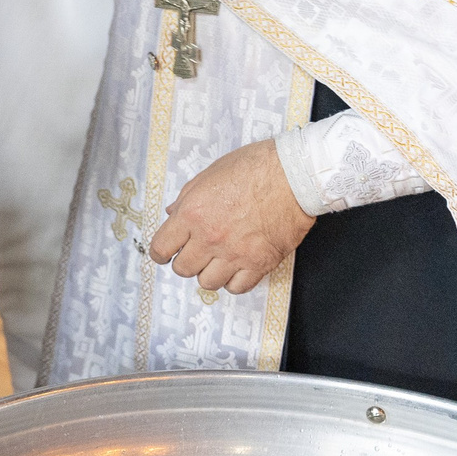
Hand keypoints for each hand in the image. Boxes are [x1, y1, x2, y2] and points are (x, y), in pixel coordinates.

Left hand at [147, 139, 314, 294]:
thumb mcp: (210, 175)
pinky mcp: (260, 263)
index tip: (165, 253)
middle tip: (194, 253)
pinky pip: (237, 288)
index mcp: (193, 214)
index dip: (160, 252)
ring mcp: (235, 254)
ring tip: (217, 261)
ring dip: (209, 273)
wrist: (295, 175)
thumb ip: (187, 198)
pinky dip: (233, 281)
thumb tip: (173, 214)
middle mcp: (210, 238)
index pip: (161, 248)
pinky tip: (236, 268)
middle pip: (183, 269)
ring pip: (207, 283)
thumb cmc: (255, 168)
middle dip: (185, 261)